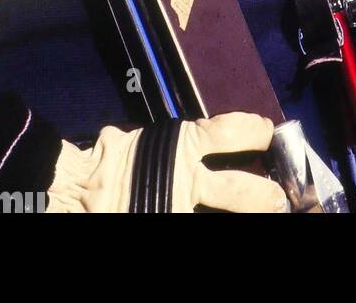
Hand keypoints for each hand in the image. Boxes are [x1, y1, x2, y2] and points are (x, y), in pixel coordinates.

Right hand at [45, 112, 289, 212]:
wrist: (76, 191)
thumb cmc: (117, 158)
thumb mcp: (153, 140)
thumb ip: (186, 140)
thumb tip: (225, 134)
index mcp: (183, 145)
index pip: (230, 131)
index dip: (254, 131)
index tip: (267, 133)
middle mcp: (185, 178)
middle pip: (239, 189)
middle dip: (264, 195)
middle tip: (279, 198)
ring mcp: (176, 205)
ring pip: (225, 213)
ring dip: (250, 212)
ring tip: (269, 212)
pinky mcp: (166, 222)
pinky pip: (199, 225)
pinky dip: (214, 222)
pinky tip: (225, 223)